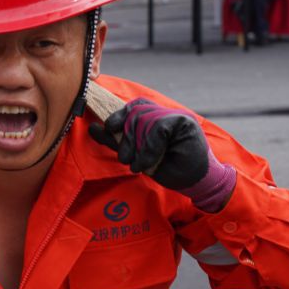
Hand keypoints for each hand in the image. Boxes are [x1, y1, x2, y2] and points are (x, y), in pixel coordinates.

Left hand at [89, 98, 237, 211]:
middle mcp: (165, 112)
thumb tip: (94, 127)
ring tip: (138, 164)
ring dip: (137, 146)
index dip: (118, 116)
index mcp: (154, 117)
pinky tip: (146, 164)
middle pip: (135, 112)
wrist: (194, 181)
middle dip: (126, 136)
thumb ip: (117, 141)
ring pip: (145, 119)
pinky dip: (149, 148)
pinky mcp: (184, 122)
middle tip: (127, 158)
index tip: (109, 129)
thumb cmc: (167, 168)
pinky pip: (157, 128)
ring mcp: (176, 115)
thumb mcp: (135, 154)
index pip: (132, 107)